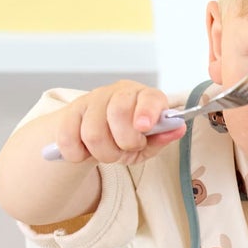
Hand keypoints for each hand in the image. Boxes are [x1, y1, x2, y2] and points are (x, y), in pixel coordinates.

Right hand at [46, 80, 182, 165]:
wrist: (93, 136)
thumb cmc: (126, 137)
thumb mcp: (148, 142)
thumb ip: (162, 137)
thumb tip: (178, 128)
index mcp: (142, 96)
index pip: (148, 97)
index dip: (147, 111)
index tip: (144, 127)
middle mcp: (117, 93)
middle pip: (118, 112)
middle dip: (124, 142)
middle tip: (127, 149)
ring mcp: (91, 101)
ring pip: (93, 133)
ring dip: (103, 153)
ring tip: (108, 152)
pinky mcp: (68, 114)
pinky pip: (68, 139)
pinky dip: (78, 154)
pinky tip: (86, 151)